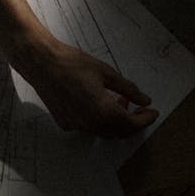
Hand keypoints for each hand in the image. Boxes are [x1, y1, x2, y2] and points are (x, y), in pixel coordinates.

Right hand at [10, 36, 158, 138]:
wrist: (42, 63)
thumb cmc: (73, 63)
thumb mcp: (105, 72)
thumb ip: (128, 89)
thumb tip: (145, 100)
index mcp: (104, 111)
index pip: (132, 124)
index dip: (145, 120)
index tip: (152, 112)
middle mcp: (91, 124)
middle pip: (119, 132)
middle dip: (132, 122)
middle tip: (138, 108)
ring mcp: (77, 126)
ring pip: (103, 132)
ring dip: (115, 122)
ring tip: (118, 102)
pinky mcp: (65, 123)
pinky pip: (88, 127)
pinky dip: (98, 120)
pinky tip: (97, 103)